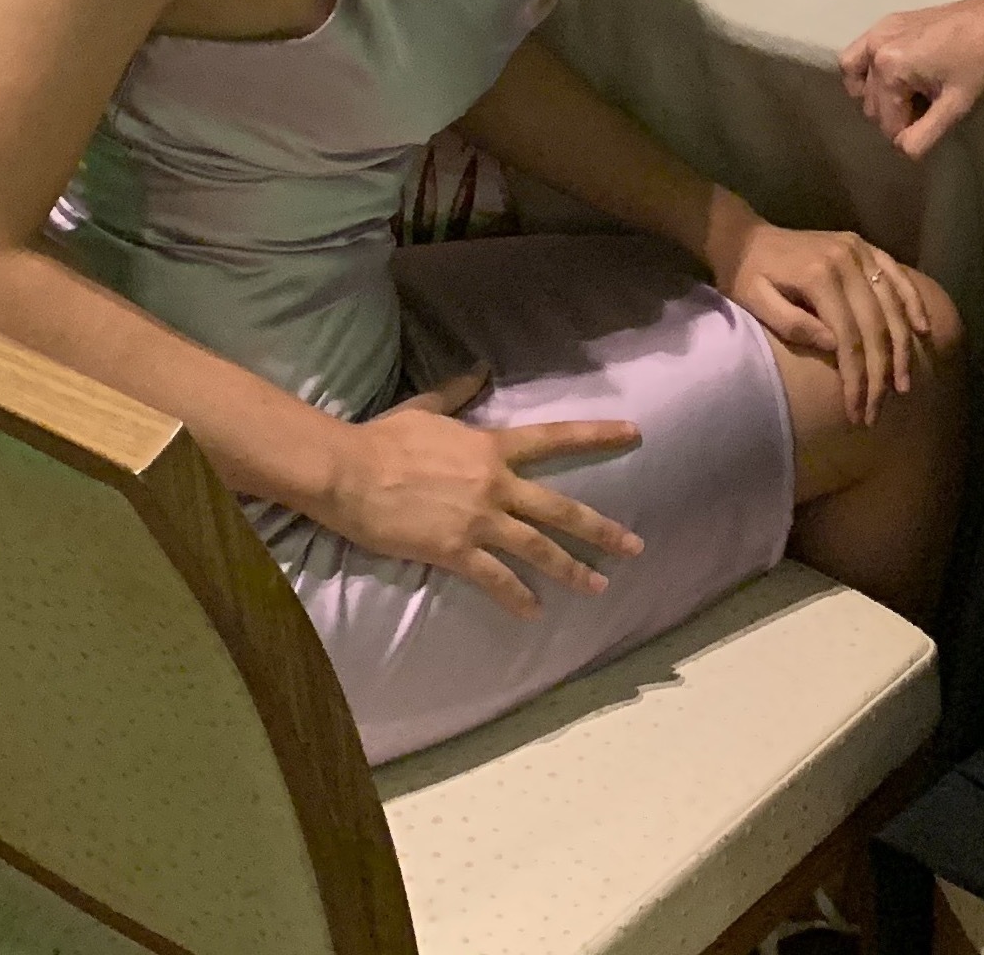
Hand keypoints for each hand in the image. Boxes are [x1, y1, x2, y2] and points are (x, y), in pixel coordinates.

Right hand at [318, 396, 641, 614]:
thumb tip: (480, 370)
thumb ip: (457, 393)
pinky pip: (495, 578)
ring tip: (598, 586)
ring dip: (570, 570)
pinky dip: (516, 597)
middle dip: (600, 529)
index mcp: (492, 448)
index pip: (555, 438)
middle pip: (559, 508)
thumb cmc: (385, 438)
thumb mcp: (425, 408)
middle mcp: (495, 484)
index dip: (597, 435)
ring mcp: (478, 520)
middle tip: (634, 546)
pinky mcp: (455, 551)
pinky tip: (534, 613)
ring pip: (537, 548)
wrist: (349, 471)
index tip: (634, 433)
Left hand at [710, 217, 943, 422]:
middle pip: (874, 325)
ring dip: (902, 348)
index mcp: (818, 275)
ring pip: (892, 304)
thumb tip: (836, 347)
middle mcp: (846, 259)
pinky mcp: (865, 247)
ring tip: (903, 385)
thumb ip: (794, 325)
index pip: (847, 337)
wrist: (746, 237)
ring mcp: (859, 250)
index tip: (857, 412)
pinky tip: (923, 330)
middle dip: (880, 373)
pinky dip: (913, 303)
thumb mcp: (757, 303)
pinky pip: (898, 275)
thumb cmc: (747, 276)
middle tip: (878, 410)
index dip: (856, 378)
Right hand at [838, 0, 983, 159]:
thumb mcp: (957, 108)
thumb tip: (904, 151)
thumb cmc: (982, 64)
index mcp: (889, 67)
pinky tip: (892, 77)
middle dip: (897, 115)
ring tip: (908, 97)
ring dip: (877, 96)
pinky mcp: (888, 21)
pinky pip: (859, 53)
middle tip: (929, 108)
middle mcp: (876, 47)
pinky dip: (867, 72)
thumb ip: (925, 137)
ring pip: (857, 80)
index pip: (887, 123)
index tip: (937, 122)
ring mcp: (878, 30)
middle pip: (872, 105)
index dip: (911, 132)